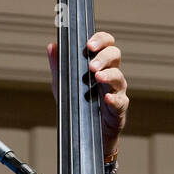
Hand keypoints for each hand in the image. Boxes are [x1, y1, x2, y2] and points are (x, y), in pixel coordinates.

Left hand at [48, 30, 127, 158]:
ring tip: (97, 77)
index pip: (105, 44)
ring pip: (119, 77)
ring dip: (109, 75)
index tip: (89, 44)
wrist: (84, 133)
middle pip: (115, 55)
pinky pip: (121, 102)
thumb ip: (58, 66)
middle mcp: (110, 74)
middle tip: (91, 65)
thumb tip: (52, 46)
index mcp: (99, 64)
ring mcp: (116, 91)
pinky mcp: (119, 109)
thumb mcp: (64, 84)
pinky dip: (114, 99)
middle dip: (104, 57)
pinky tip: (106, 98)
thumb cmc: (78, 104)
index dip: (100, 40)